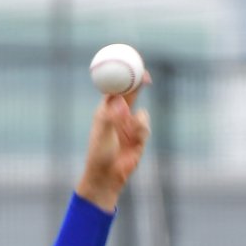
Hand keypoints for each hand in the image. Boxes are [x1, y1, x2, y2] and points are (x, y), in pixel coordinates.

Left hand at [76, 84, 150, 213]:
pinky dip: (142, 132)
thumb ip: (111, 116)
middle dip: (139, 84)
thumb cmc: (100, 155)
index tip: (130, 68)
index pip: (115, 88)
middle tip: (145, 77)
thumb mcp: (103, 133)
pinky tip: (136, 143)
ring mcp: (129, 125)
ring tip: (131, 134)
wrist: (107, 176)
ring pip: (142, 114)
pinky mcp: (138, 137)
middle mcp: (118, 115)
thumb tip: (119, 100)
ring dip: (139, 122)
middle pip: (131, 94)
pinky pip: (145, 126)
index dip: (124, 77)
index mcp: (105, 111)